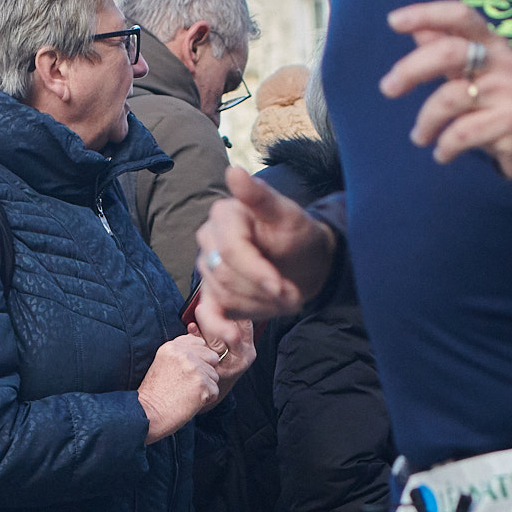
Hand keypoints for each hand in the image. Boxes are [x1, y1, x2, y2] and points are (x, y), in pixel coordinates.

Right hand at [138, 333, 231, 442]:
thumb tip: (203, 348)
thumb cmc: (155, 393)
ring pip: (214, 376)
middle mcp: (184, 354)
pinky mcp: (202, 384)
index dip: (198, 359)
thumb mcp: (162, 363)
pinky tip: (190, 402)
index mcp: (173, 347)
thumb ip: (181, 353)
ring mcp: (194, 368)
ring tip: (186, 394)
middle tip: (187, 385)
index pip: (200, 344)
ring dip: (205, 387)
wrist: (148, 414)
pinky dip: (206, 400)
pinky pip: (214, 391)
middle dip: (205, 372)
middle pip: (212, 358)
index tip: (185, 372)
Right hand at [194, 164, 336, 324]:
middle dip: (263, 290)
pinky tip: (234, 340)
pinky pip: (207, 314)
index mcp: (224, 215)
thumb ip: (260, 198)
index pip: (231, 251)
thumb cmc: (298, 236)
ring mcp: (207, 269)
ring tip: (284, 299)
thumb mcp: (288, 216)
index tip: (283, 287)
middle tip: (293, 294)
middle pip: (227, 276)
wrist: (305, 263)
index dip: (257, 272)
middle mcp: (208, 239)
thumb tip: (233, 172)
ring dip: (259, 305)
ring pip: (224, 296)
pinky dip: (219, 328)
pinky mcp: (210, 294)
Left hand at [382, 1, 511, 178]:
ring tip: (419, 137)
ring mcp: (510, 92)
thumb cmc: (496, 100)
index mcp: (492, 43)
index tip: (393, 21)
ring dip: (425, 123)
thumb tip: (416, 29)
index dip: (427, 14)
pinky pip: (462, 134)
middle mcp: (504, 62)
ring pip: (449, 99)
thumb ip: (446, 49)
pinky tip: (442, 154)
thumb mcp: (475, 71)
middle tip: (387, 88)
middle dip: (411, 69)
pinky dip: (444, 147)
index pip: (461, 17)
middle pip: (449, 53)